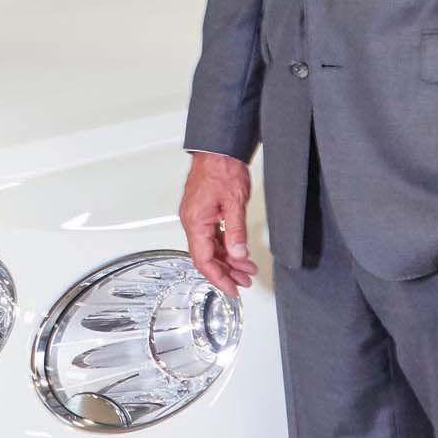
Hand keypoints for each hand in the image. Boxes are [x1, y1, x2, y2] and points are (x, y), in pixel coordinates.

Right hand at [180, 150, 257, 297]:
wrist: (218, 148)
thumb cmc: (222, 168)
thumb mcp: (235, 202)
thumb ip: (236, 231)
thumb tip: (238, 255)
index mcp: (196, 221)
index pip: (204, 260)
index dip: (219, 278)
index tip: (232, 289)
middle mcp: (192, 221)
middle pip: (206, 257)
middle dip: (226, 272)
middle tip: (244, 282)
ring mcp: (196, 217)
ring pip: (210, 248)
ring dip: (228, 260)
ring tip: (246, 270)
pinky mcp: (203, 212)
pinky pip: (212, 236)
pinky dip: (225, 247)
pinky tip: (238, 253)